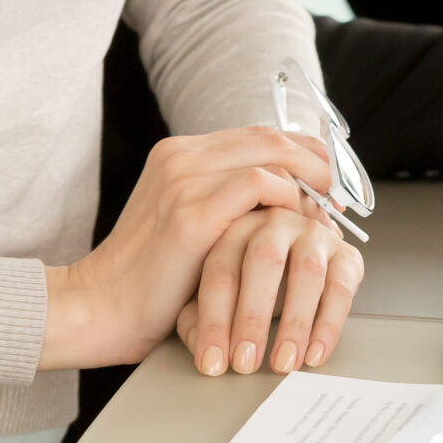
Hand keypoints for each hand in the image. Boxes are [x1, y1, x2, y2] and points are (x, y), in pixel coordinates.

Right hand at [38, 127, 332, 371]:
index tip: (331, 177)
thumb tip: (290, 199)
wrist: (98, 307)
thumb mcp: (187, 224)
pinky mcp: (191, 212)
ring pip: (271, 154)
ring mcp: (184, 179)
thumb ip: (225, 202)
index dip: (302, 152)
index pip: (258, 135)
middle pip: (270, 136)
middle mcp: (180, 155)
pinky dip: (289, 199)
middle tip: (344, 191)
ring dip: (311, 181)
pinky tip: (298, 224)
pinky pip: (260, 185)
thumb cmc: (147, 280)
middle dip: (318, 160)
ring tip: (329, 211)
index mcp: (178, 154)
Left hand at [174, 196, 363, 376]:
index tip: (213, 362)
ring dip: (295, 322)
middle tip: (245, 362)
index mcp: (237, 226)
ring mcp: (314, 234)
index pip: (221, 269)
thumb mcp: (218, 297)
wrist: (294, 264)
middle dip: (252, 317)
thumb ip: (198, 319)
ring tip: (283, 363)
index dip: (214, 319)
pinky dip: (328, 325)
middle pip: (263, 261)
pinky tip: (314, 354)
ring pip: (307, 272)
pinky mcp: (347, 255)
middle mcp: (276, 222)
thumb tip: (198, 346)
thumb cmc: (249, 282)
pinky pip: (341, 288)